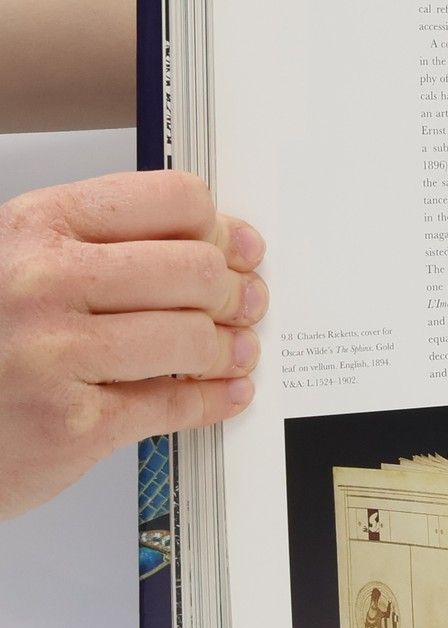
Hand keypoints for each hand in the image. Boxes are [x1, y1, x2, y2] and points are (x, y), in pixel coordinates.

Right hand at [0, 170, 264, 521]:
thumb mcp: (16, 264)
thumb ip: (101, 246)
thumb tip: (216, 242)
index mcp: (35, 227)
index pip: (172, 201)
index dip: (219, 229)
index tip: (237, 247)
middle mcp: (42, 282)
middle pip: (196, 270)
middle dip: (234, 291)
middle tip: (245, 302)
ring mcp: (54, 356)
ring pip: (193, 338)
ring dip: (229, 348)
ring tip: (233, 350)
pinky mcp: (70, 426)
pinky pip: (175, 405)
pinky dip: (215, 399)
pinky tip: (227, 391)